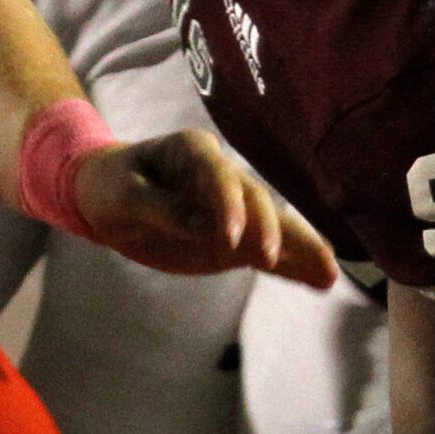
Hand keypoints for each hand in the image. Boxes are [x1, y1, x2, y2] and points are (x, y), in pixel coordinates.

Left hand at [74, 132, 338, 284]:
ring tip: (329, 272)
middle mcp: (220, 175)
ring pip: (272, 225)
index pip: (219, 175)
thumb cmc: (110, 186)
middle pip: (256, 199)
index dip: (228, 204)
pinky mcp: (232, 238)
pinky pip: (266, 250)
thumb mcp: (123, 195)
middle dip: (269, 228)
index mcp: (192, 152)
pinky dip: (293, 265)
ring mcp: (231, 208)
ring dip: (299, 247)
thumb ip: (162, 209)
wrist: (105, 195)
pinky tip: (322, 281)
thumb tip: (206, 227)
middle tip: (271, 259)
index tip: (231, 238)